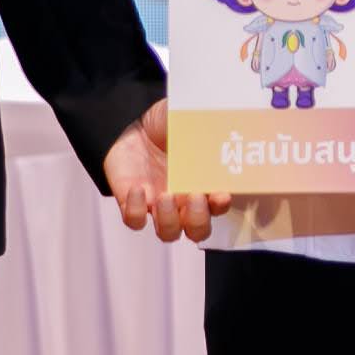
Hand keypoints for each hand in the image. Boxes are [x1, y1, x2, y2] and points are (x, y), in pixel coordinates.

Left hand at [105, 98, 231, 241]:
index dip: (221, 205)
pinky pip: (134, 220)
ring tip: (165, 196)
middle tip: (194, 196)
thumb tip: (222, 131)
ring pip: (168, 232)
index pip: (218, 206)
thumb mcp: (189, 122)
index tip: (221, 193)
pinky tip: (138, 188)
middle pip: (197, 230)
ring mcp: (158, 205)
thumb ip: (207, 130)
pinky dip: (136, 211)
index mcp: (202, 183)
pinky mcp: (132, 203)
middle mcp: (183, 201)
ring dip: (170, 221)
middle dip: (198, 220)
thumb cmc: (167, 123)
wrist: (133, 122)